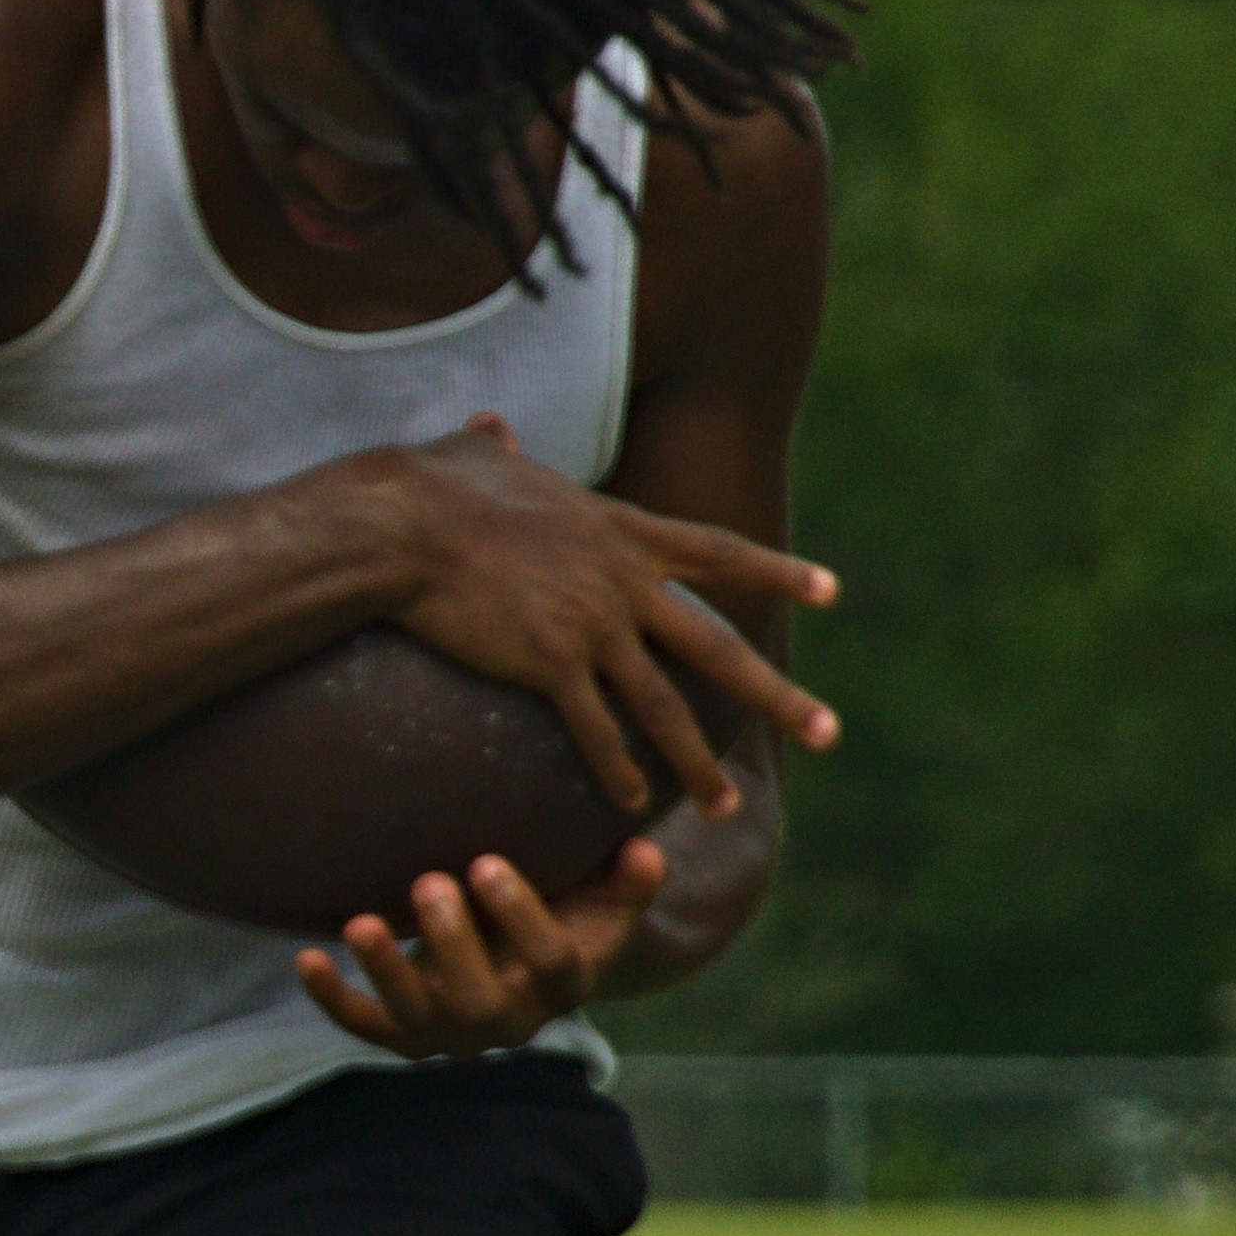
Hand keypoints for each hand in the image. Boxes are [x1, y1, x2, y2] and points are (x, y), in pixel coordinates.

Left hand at [296, 836, 670, 1062]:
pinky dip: (335, 999)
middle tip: (430, 882)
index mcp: (565, 985)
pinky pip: (367, 1027)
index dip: (522, 916)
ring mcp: (454, 1033)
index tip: (489, 863)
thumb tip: (643, 851)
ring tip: (360, 925)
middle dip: (452, 944)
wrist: (521, 961)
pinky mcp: (407, 1035)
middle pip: (481, 1000)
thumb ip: (629, 879)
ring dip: (387, 974)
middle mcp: (510, 1021)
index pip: (551, 962)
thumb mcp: (604, 899)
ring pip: (419, 1019)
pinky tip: (306, 960)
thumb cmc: (565, 913)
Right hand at [386, 415, 835, 824]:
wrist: (404, 525)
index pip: (718, 551)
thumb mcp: (479, 459)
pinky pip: (595, 730)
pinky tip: (631, 806)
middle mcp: (623, 581)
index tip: (831, 590)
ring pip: (664, 706)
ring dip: (697, 763)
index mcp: (620, 531)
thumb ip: (499, 449)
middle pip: (717, 646)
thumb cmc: (429, 488)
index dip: (778, 572)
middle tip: (830, 732)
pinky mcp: (550, 663)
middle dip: (777, 694)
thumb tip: (490, 428)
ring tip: (726, 807)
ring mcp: (592, 625)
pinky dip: (617, 772)